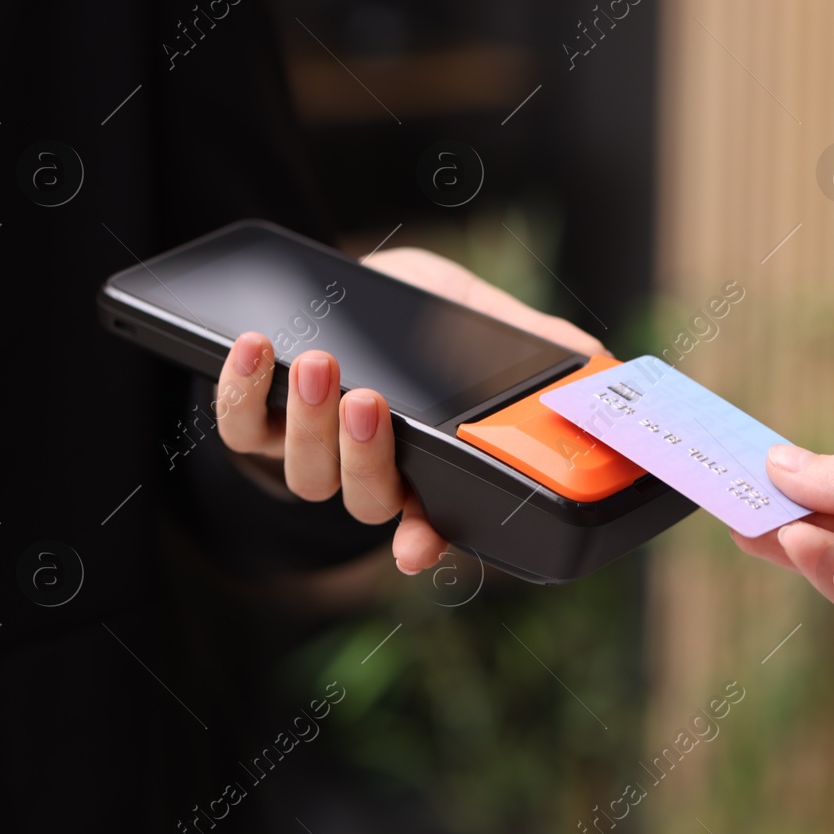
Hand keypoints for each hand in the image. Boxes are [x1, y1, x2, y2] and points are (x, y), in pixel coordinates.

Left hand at [213, 246, 606, 574]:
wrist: (337, 287)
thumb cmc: (416, 311)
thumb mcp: (476, 315)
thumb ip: (530, 338)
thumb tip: (594, 355)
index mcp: (426, 465)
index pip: (432, 520)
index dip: (426, 540)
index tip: (418, 547)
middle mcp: (367, 471)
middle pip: (366, 499)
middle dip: (366, 456)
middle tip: (371, 400)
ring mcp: (309, 454)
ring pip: (306, 472)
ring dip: (309, 421)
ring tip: (321, 362)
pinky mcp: (256, 426)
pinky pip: (239, 428)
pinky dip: (241, 390)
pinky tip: (256, 346)